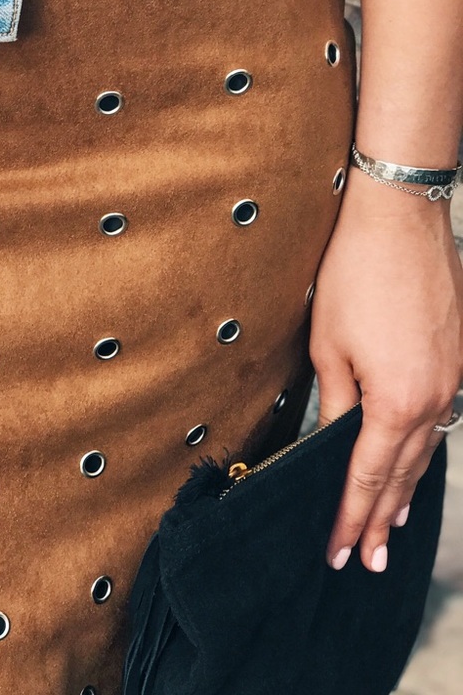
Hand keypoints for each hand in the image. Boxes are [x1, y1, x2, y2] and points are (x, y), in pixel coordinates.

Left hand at [310, 168, 462, 572]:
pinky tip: (413, 464)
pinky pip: (440, 423)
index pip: (368, 477)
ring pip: (425, 451)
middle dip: (381, 519)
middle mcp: (436, 401)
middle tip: (366, 559)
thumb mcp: (329, 346)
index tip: (339, 551)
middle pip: (403, 474)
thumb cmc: (354, 278)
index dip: (351, 517)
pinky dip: (421, 451)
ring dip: (405, 490)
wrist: (401, 222)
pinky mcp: (458, 363)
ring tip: (389, 527)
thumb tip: (334, 442)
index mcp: (397, 403)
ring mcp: (454, 383)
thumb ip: (335, 402)